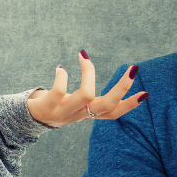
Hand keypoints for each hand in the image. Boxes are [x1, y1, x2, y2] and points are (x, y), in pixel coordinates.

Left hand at [26, 51, 147, 127]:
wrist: (30, 118)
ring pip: (87, 95)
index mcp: (89, 114)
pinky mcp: (49, 107)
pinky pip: (59, 91)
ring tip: (84, 58)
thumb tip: (111, 85)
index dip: (130, 105)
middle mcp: (80, 115)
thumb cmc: (58, 106)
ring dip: (89, 73)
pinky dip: (62, 76)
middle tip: (133, 68)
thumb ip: (93, 98)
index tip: (146, 93)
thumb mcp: (79, 104)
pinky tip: (61, 68)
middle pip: (107, 105)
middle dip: (122, 87)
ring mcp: (65, 112)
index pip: (114, 113)